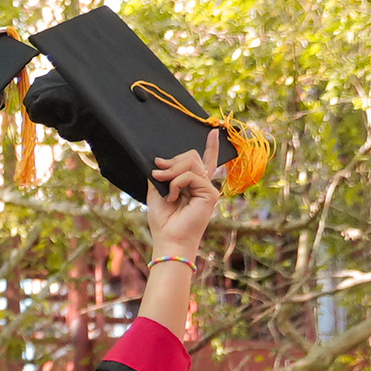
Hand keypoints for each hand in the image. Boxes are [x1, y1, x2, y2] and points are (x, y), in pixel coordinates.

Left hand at [146, 131, 224, 257]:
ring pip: (191, 163)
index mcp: (193, 184)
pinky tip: (172, 196)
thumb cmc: (163, 220)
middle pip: (192, 157)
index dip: (210, 146)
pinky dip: (176, 183)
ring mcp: (208, 188)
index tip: (214, 131)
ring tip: (163, 185)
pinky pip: (190, 176)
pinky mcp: (209, 193)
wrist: (168, 239)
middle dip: (172, 161)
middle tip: (157, 173)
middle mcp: (203, 184)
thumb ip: (161, 176)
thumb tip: (159, 162)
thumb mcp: (157, 192)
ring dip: (171, 172)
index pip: (204, 161)